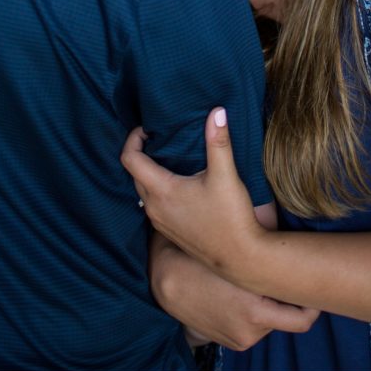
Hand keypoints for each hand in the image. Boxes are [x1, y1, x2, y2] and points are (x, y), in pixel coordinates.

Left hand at [121, 107, 263, 276]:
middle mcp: (154, 208)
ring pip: (143, 190)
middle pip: (134, 173)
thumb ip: (218, 141)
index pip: (130, 159)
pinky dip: (158, 189)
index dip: (133, 138)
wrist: (241, 258)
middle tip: (161, 137)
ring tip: (171, 157)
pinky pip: (153, 204)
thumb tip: (217, 111)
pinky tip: (180, 184)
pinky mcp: (169, 232)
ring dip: (149, 172)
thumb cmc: (232, 217)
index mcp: (162, 191)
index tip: (149, 128)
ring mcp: (160, 222)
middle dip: (142, 152)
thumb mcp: (225, 175)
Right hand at [150, 232, 319, 350]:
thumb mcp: (233, 252)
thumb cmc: (202, 258)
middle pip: (291, 317)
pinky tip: (247, 293)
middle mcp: (253, 328)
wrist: (168, 282)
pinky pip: (258, 327)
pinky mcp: (235, 343)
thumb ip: (265, 245)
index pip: (303, 318)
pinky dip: (258, 312)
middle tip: (295, 279)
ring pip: (274, 319)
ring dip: (272, 303)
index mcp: (255, 308)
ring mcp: (244, 338)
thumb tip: (289, 229)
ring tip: (261, 281)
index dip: (313, 301)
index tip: (316, 286)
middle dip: (292, 300)